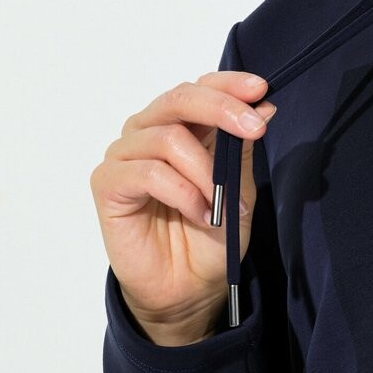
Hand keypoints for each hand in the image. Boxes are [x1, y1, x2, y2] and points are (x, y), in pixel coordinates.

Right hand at [90, 70, 275, 342]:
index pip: (200, 87)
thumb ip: (243, 147)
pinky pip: (148, 172)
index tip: (260, 89)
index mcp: (183, 125)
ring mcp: (126, 155)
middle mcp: (150, 131)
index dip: (229, 84)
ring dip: (205, 171)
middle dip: (222, 109)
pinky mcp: (108, 183)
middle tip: (253, 129)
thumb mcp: (241, 188)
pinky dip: (183, 192)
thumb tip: (264, 107)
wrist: (189, 288)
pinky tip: (199, 213)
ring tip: (221, 204)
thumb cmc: (212, 236)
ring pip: (168, 138)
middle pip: (180, 99)